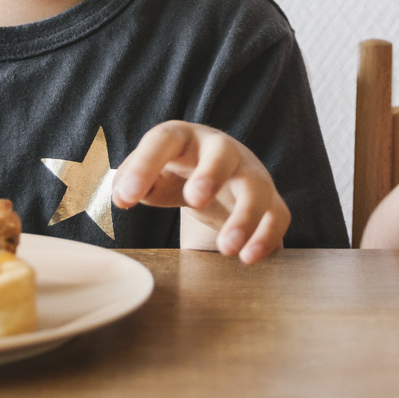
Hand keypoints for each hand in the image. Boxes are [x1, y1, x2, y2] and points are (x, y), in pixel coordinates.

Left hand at [110, 121, 291, 262]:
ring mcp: (249, 174)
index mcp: (184, 139)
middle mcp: (221, 150)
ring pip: (256, 187)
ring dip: (244, 217)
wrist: (221, 174)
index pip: (163, 141)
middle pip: (222, 153)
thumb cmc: (177, 174)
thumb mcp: (152, 174)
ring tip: (226, 249)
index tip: (125, 199)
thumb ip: (132, 182)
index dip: (144, 166)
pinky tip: (249, 258)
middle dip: (211, 174)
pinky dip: (266, 236)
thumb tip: (121, 195)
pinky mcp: (270, 200)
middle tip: (194, 200)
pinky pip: (277, 215)